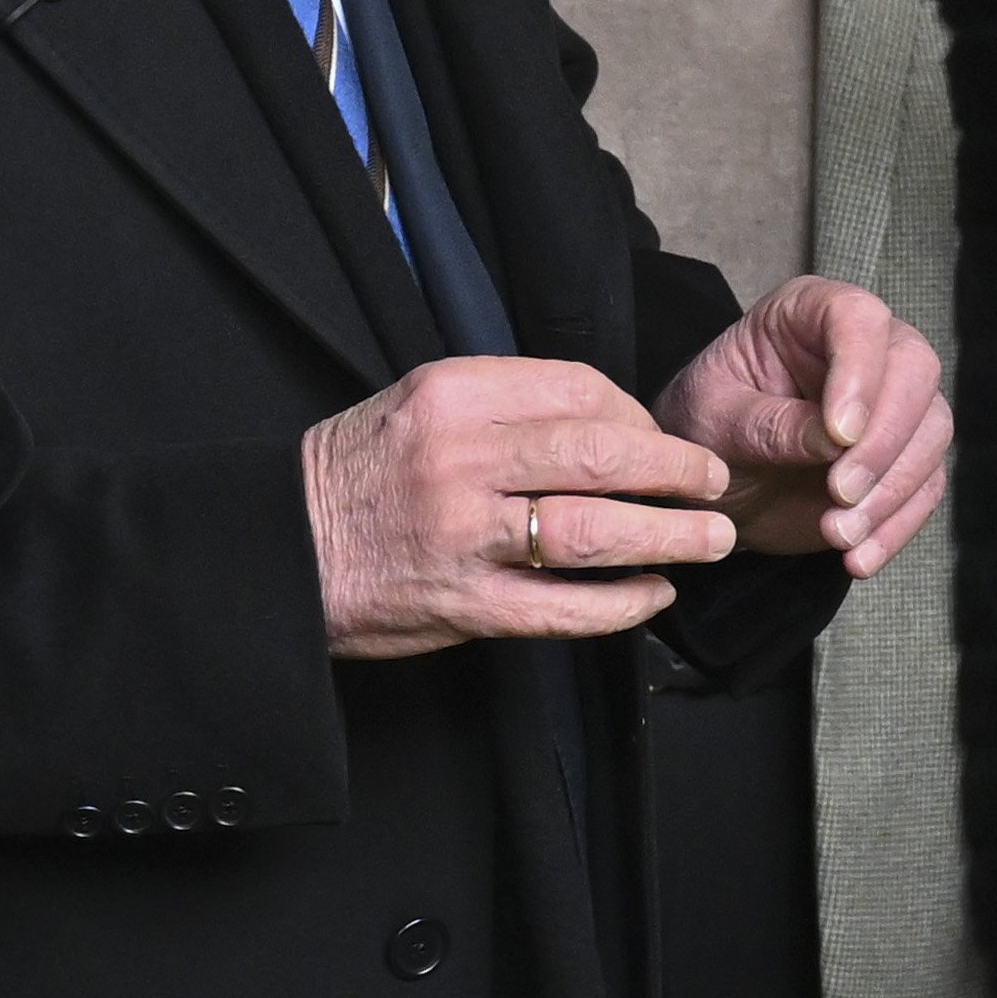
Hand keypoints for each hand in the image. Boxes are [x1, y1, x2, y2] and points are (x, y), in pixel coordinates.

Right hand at [307, 350, 734, 652]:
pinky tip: (654, 595)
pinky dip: (622, 603)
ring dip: (669, 535)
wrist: (281, 549)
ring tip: (710, 540)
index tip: (660, 438)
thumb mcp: (418, 403)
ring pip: (595, 530)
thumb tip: (609, 423)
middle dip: (677, 470)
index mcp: (453, 396)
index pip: (579, 390)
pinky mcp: (465, 604)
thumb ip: (505, 406)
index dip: (639, 415)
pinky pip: (565, 607)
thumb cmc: (358, 474)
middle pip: (602, 454)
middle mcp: (462, 459)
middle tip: (715, 482)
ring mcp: (465, 536)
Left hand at [664, 274, 953, 570]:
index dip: (860, 372)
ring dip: (892, 490)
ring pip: (931, 431)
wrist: (717, 485)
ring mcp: (893, 403)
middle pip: (916, 371)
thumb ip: (769, 424)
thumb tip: (833, 438)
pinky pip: (926, 487)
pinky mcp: (904, 458)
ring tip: (838, 532)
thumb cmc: (706, 431)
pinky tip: (858, 555)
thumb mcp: (715, 421)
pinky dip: (897, 526)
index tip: (840, 434)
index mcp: (811, 314)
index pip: (858, 318)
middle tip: (841, 492)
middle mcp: (866, 348)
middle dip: (885, 439)